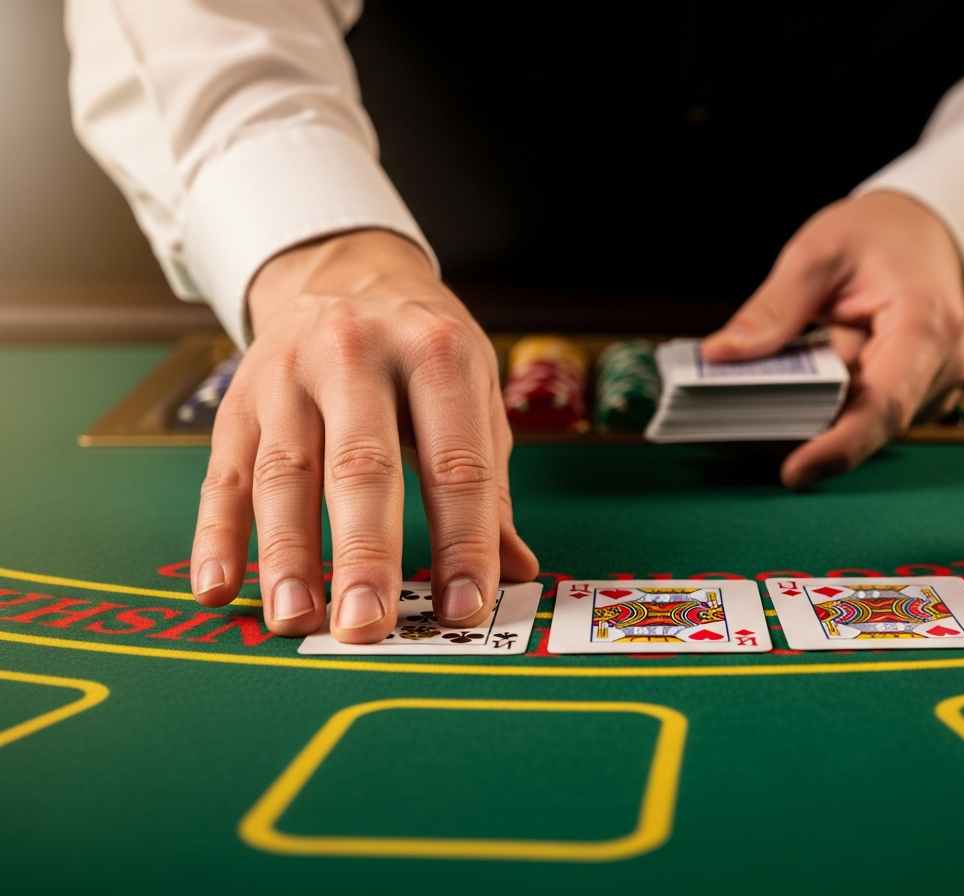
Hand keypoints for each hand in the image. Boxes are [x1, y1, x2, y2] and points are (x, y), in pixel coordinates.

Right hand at [188, 229, 538, 641]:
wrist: (340, 270)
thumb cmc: (421, 348)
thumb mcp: (473, 392)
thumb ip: (490, 484)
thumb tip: (514, 569)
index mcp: (436, 353)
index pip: (456, 462)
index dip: (463, 541)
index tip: (464, 608)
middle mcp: (357, 356)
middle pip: (361, 465)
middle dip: (365, 552)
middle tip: (368, 625)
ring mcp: (287, 377)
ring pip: (283, 474)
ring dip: (287, 555)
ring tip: (298, 621)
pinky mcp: (236, 402)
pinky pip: (221, 475)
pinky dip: (216, 537)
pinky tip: (219, 589)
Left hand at [702, 191, 963, 487]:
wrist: (925, 234)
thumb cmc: (878, 235)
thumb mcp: (817, 253)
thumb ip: (772, 309)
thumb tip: (721, 355)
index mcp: (925, 321)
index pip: (885, 403)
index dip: (840, 445)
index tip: (793, 472)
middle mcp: (942, 363)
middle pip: (869, 420)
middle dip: (805, 429)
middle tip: (733, 425)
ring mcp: (935, 385)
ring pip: (864, 423)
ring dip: (812, 419)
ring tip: (752, 402)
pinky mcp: (917, 396)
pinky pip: (866, 415)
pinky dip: (826, 411)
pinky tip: (786, 396)